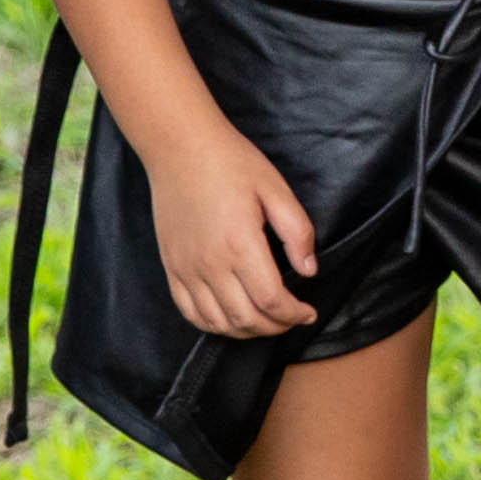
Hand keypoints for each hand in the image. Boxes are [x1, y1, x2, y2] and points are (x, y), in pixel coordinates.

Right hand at [154, 123, 319, 340]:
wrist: (180, 148)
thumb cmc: (231, 163)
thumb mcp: (275, 189)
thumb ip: (297, 232)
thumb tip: (308, 271)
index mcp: (240, 244)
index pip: (271, 300)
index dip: (294, 314)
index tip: (309, 312)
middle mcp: (210, 264)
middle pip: (245, 319)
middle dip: (275, 327)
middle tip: (292, 319)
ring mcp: (186, 269)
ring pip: (217, 323)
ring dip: (246, 331)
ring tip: (266, 321)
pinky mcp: (171, 268)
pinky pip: (190, 312)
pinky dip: (213, 325)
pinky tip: (231, 318)